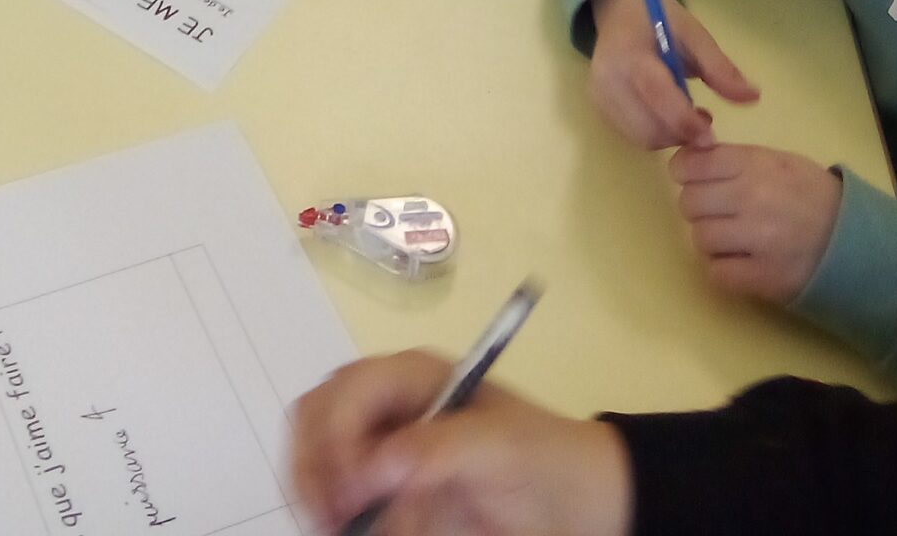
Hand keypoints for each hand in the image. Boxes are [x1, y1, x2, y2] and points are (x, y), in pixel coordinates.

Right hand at [290, 350, 632, 535]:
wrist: (583, 502)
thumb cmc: (546, 461)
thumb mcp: (500, 449)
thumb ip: (436, 450)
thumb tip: (374, 467)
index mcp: (411, 377)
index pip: (348, 392)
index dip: (336, 439)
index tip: (349, 493)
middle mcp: (388, 405)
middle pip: (318, 417)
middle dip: (312, 463)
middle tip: (325, 516)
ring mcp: (385, 446)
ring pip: (319, 453)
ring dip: (316, 487)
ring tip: (333, 526)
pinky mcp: (389, 488)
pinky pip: (343, 494)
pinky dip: (336, 510)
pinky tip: (350, 528)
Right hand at [587, 0, 758, 148]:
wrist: (618, 13)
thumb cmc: (657, 19)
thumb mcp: (692, 33)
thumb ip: (719, 67)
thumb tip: (753, 97)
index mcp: (629, 53)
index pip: (656, 94)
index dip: (685, 120)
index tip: (712, 135)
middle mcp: (607, 78)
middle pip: (648, 127)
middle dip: (682, 134)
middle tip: (705, 120)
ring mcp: (600, 95)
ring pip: (642, 138)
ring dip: (671, 137)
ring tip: (688, 116)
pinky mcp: (600, 108)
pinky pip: (634, 136)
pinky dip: (657, 133)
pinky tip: (667, 114)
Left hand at [669, 141, 841, 304]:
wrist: (857, 240)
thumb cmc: (812, 195)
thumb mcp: (777, 161)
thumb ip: (735, 158)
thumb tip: (692, 155)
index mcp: (754, 165)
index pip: (691, 164)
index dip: (685, 173)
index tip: (693, 180)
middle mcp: (751, 198)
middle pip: (689, 203)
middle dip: (698, 209)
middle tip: (717, 213)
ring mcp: (757, 239)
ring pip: (700, 238)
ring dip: (711, 241)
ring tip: (733, 240)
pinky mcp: (764, 277)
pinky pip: (717, 273)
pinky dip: (723, 270)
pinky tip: (741, 264)